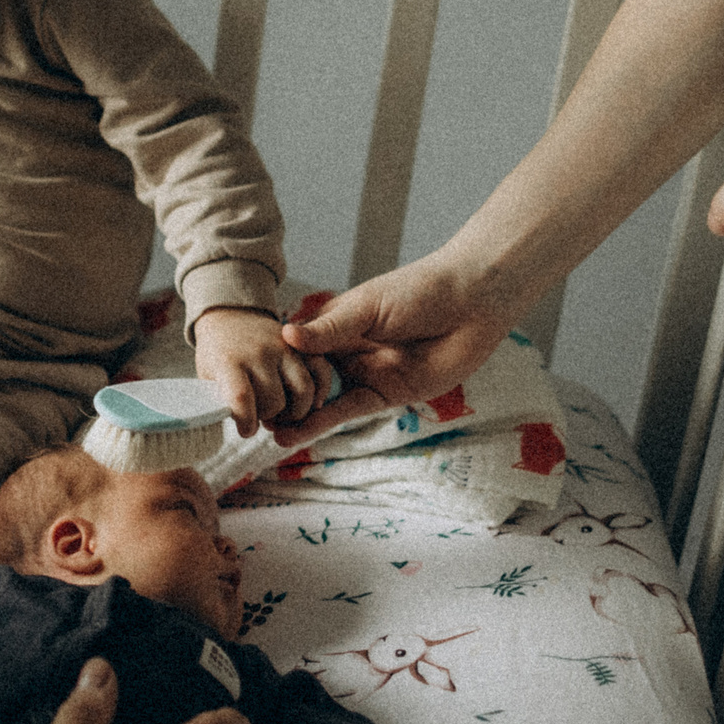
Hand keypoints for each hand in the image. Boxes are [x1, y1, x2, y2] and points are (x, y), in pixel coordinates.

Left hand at [192, 307, 325, 435]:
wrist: (231, 316)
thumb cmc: (218, 354)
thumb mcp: (208, 376)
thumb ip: (222, 401)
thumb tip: (239, 427)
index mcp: (229, 361)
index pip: (241, 397)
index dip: (246, 422)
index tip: (246, 430)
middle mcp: (259, 353)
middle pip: (275, 402)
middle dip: (269, 418)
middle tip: (261, 416)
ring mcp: (283, 348)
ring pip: (303, 392)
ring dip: (295, 411)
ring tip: (283, 412)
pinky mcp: (301, 346)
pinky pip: (321, 373)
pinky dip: (319, 393)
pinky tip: (308, 402)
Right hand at [277, 253, 512, 439]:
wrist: (472, 304)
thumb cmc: (420, 291)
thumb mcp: (368, 306)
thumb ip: (330, 329)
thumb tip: (285, 336)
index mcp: (338, 322)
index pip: (298, 347)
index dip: (278, 363)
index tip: (251, 376)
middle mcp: (348, 350)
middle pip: (308, 376)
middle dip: (284, 394)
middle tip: (255, 412)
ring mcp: (366, 373)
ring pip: (325, 399)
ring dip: (298, 415)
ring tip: (267, 431)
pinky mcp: (386, 394)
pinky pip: (350, 411)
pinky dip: (324, 423)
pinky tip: (296, 433)